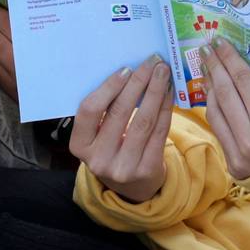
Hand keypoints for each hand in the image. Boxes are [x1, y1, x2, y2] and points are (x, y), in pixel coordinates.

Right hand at [71, 58, 173, 204]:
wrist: (132, 187)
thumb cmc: (112, 149)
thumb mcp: (97, 136)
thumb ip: (103, 111)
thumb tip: (126, 69)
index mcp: (80, 146)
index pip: (89, 111)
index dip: (108, 88)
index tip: (125, 69)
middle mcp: (99, 159)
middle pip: (119, 113)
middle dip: (138, 83)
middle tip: (151, 62)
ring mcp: (124, 167)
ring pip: (143, 121)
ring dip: (155, 91)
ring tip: (163, 72)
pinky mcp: (147, 169)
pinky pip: (159, 132)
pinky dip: (166, 108)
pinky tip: (169, 92)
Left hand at [200, 41, 249, 179]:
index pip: (242, 82)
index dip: (229, 59)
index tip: (219, 42)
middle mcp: (249, 139)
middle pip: (224, 94)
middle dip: (214, 68)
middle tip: (205, 49)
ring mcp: (238, 154)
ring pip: (215, 113)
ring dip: (209, 88)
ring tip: (207, 69)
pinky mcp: (233, 164)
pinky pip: (219, 130)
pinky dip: (215, 110)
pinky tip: (213, 96)